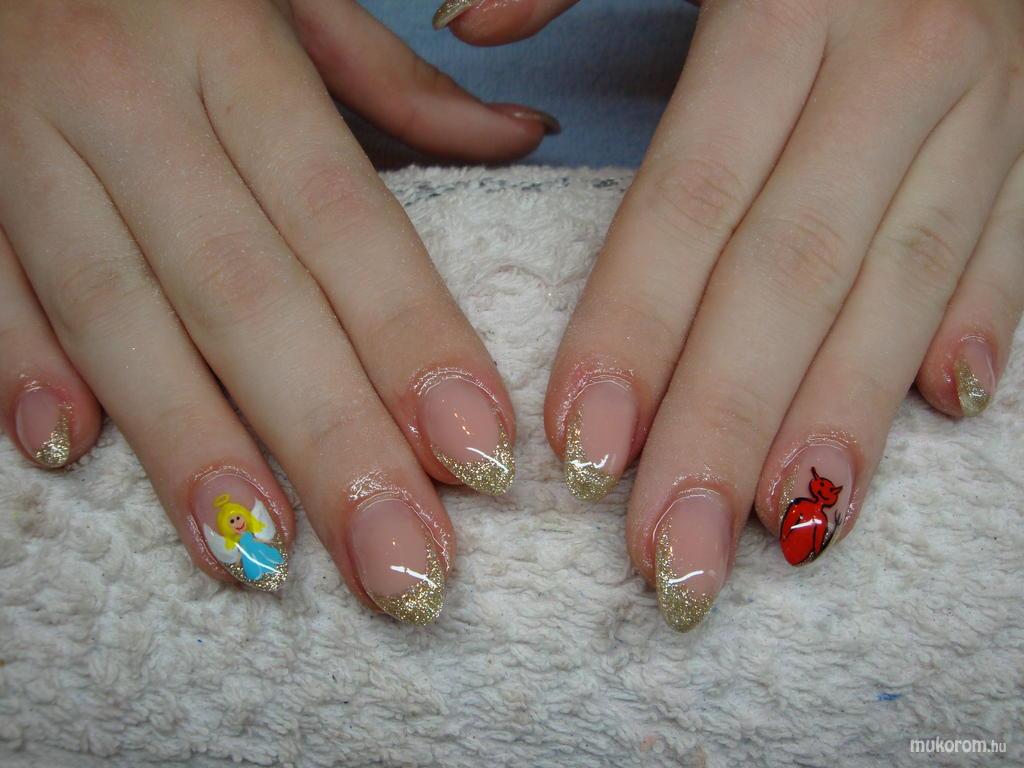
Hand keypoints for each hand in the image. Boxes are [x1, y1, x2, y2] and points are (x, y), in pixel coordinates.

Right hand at [0, 0, 551, 621]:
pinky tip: (67, 454)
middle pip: (243, 292)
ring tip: (260, 558)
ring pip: (115, 310)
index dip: (411, 338)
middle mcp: (129, 97)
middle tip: (400, 563)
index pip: (343, 216)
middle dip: (327, 437)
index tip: (477, 451)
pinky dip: (20, 365)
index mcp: (230, 43)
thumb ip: (401, 80)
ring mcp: (23, 140)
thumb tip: (524, 133)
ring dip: (190, 442)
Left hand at [442, 0, 1023, 628]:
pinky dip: (982, 325)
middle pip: (792, 274)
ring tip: (784, 533)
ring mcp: (987, 98)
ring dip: (844, 417)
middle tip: (670, 559)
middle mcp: (895, 59)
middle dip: (724, 427)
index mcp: (786, 0)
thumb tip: (464, 23)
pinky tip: (942, 410)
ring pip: (905, 282)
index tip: (583, 452)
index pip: (691, 199)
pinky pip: (1016, 239)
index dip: (634, 330)